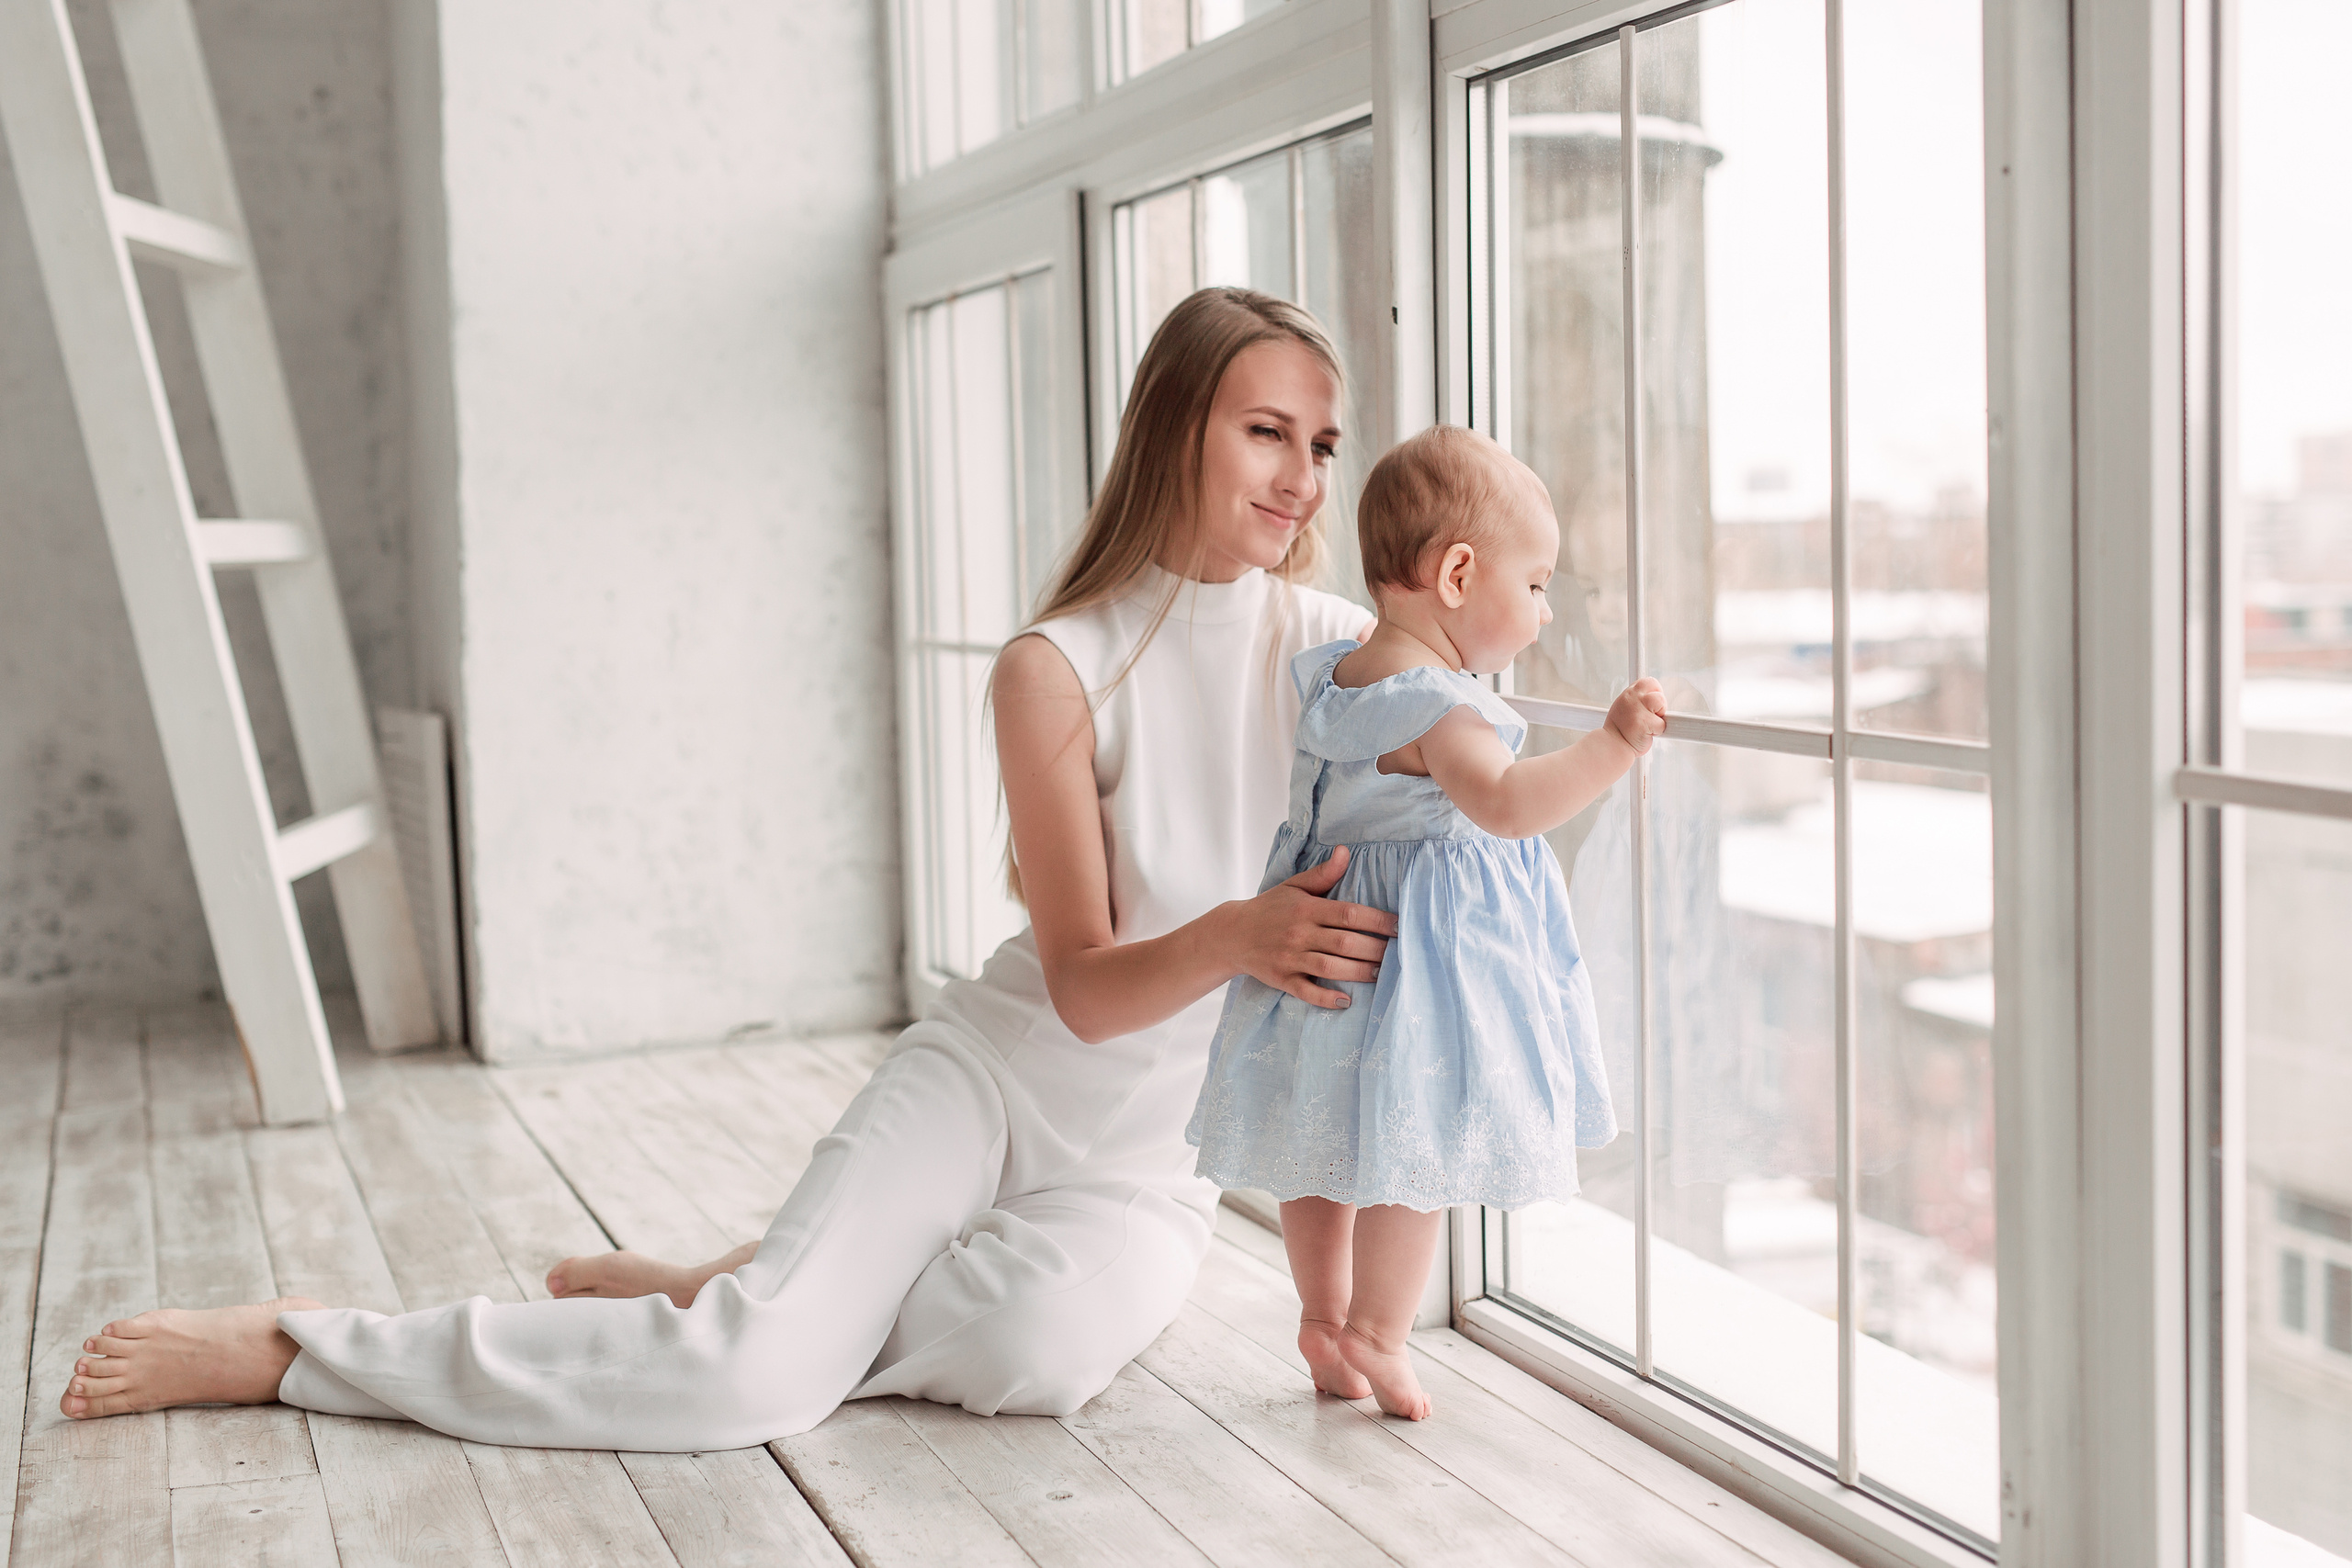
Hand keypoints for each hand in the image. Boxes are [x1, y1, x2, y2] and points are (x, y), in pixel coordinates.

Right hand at [1224, 845, 1396, 1009]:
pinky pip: (1307, 991)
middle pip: (1345, 943)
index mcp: (1306, 908)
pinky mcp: (1282, 979)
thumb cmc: (1269, 908)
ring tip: (1379, 974)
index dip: (1378, 921)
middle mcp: (1299, 933)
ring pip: (1330, 967)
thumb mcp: (1294, 886)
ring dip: (1359, 973)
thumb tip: (1345, 851)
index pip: (1349, 914)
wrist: (1231, 934)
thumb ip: (1323, 874)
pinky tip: (1345, 1000)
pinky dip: (1326, 998)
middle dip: (1375, 950)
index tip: (1399, 927)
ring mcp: (1290, 958)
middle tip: (1395, 955)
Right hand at [1608, 677, 1667, 754]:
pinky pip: (1662, 724)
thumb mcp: (1624, 707)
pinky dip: (1657, 731)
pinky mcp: (1644, 723)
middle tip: (1650, 716)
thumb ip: (1638, 699)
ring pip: (1661, 703)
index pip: (1650, 682)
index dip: (1655, 693)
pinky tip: (1646, 733)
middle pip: (1658, 692)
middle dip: (1659, 705)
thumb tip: (1655, 697)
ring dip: (1659, 717)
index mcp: (1628, 694)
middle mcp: (1632, 698)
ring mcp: (1637, 710)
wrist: (1611, 746)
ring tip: (1648, 724)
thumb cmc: (1620, 729)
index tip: (1651, 705)